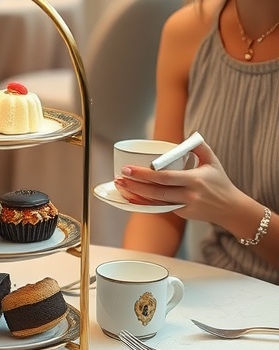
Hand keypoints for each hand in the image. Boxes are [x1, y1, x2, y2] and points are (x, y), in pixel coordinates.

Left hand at [114, 141, 239, 223]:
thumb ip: (199, 146)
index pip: (165, 178)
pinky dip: (145, 203)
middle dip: (135, 185)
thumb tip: (186, 135)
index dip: (144, 174)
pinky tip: (132, 197)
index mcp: (194, 180)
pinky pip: (160, 208)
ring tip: (121, 186)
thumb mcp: (212, 161)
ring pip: (155, 203)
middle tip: (120, 177)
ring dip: (136, 195)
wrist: (230, 208)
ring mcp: (184, 207)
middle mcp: (188, 195)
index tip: (128, 168)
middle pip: (156, 192)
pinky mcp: (182, 214)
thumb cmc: (220, 182)